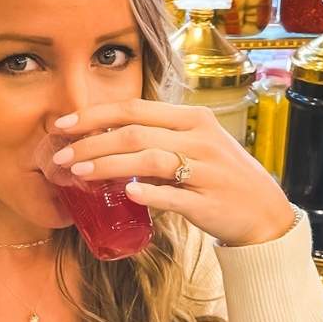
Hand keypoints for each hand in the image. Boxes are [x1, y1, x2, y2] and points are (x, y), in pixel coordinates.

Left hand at [51, 98, 295, 247]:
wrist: (263, 212)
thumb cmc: (221, 177)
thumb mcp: (195, 147)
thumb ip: (158, 140)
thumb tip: (107, 142)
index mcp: (192, 119)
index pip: (134, 109)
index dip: (94, 114)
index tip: (62, 123)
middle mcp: (200, 139)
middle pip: (134, 133)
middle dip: (91, 142)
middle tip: (60, 154)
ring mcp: (205, 169)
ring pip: (148, 159)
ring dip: (108, 165)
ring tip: (78, 172)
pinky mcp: (207, 201)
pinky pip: (173, 196)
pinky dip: (149, 194)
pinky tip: (127, 194)